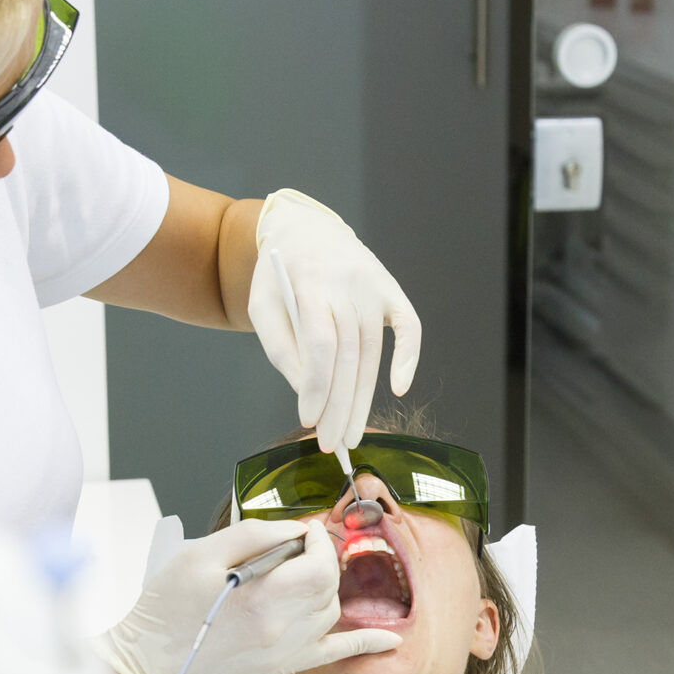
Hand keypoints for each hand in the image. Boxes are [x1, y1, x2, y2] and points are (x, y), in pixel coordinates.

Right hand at [93, 519, 401, 673]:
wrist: (148, 666)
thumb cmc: (165, 610)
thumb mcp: (200, 555)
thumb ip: (254, 535)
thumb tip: (293, 529)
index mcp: (262, 598)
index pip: (318, 561)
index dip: (317, 538)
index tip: (303, 530)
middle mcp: (283, 629)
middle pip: (329, 584)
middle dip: (323, 558)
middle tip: (302, 547)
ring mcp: (287, 652)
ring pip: (331, 610)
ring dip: (325, 587)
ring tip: (300, 575)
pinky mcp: (284, 667)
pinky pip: (337, 655)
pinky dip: (366, 644)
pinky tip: (389, 640)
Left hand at [247, 189, 423, 450]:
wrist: (308, 230)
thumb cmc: (280, 276)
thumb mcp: (263, 306)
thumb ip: (281, 348)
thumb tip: (306, 394)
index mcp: (311, 281)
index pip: (320, 343)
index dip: (317, 385)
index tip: (310, 421)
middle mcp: (348, 282)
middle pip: (349, 355)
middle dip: (340, 405)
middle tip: (333, 443)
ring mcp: (375, 285)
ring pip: (372, 351)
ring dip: (363, 398)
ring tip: (351, 432)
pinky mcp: (392, 290)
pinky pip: (410, 327)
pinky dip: (408, 358)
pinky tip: (399, 389)